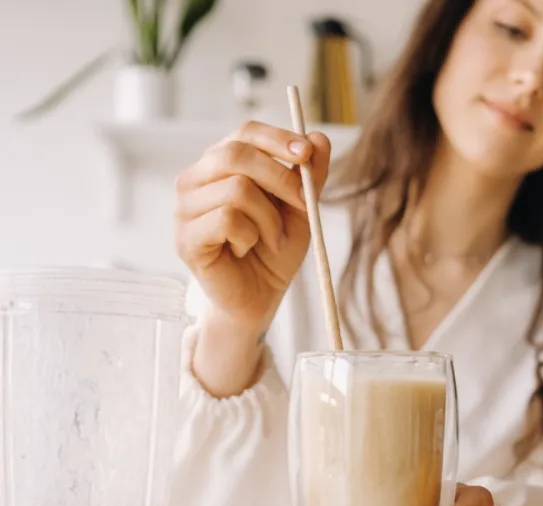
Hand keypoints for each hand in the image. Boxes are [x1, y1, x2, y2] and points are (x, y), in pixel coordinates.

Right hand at [173, 120, 332, 333]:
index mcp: (220, 165)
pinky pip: (227, 220)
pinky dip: (250, 237)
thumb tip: (319, 138)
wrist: (260, 298)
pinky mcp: (185, 238)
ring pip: (237, 189)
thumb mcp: (300, 209)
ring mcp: (184, 208)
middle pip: (236, 154)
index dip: (277, 138)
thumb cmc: (275, 251)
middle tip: (303, 205)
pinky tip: (246, 249)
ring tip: (272, 239)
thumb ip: (308, 176)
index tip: (306, 153)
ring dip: (269, 219)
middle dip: (280, 178)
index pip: (244, 133)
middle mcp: (195, 180)